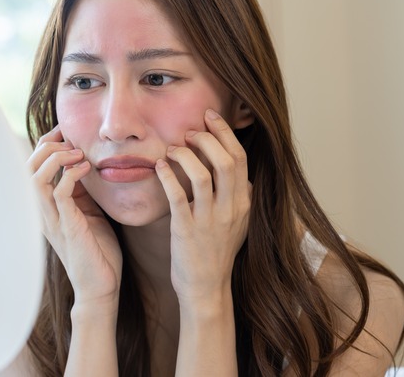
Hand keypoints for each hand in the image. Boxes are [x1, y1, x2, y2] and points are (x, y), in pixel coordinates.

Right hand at [27, 126, 122, 308]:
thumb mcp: (88, 213)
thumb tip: (85, 164)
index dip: (45, 145)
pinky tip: (85, 168)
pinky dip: (70, 175)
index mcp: (45, 208)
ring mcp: (51, 220)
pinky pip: (58, 193)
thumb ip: (82, 192)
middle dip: (46, 146)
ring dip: (55, 159)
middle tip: (70, 139)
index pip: (32, 167)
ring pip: (35, 178)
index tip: (65, 132)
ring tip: (76, 152)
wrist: (101, 287)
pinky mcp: (67, 227)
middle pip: (26, 168)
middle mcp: (42, 212)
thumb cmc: (97, 252)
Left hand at [155, 109, 250, 307]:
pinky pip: (177, 196)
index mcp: (244, 203)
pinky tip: (160, 166)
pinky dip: (168, 176)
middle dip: (208, 138)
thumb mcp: (239, 222)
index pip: (240, 158)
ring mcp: (209, 220)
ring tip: (173, 149)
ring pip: (203, 175)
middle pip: (226, 161)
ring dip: (186, 155)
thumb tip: (239, 171)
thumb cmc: (218, 252)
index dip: (225, 133)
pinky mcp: (187, 230)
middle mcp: (230, 209)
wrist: (206, 287)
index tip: (210, 117)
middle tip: (190, 131)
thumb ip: (240, 196)